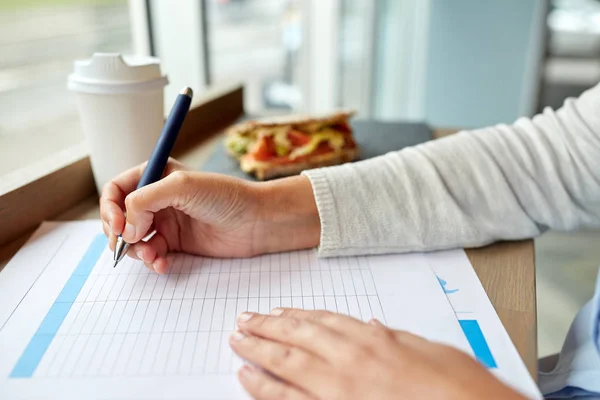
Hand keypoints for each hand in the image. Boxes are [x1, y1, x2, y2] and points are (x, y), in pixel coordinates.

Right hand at [100, 159, 319, 273]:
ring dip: (136, 251)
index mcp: (156, 175)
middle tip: (128, 245)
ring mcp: (167, 221)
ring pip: (134, 240)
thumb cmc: (225, 196)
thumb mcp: (181, 187)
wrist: (257, 222)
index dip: (110, 208)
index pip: (117, 189)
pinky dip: (152, 261)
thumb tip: (127, 229)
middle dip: (119, 233)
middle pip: (120, 217)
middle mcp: (158, 198)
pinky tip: (162, 264)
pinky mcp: (177, 243)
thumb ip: (145, 201)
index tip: (119, 225)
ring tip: (153, 256)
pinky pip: (152, 254)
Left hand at [230, 309, 527, 399]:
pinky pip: (288, 399)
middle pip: (296, 336)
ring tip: (236, 339)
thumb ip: (394, 337)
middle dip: (266, 327)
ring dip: (256, 349)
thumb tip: (370, 325)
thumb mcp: (431, 350)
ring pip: (285, 362)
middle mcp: (350, 359)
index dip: (294, 316)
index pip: (322, 321)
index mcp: (374, 339)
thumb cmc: (460, 388)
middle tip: (243, 320)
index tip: (275, 313)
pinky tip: (246, 376)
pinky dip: (263, 387)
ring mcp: (338, 388)